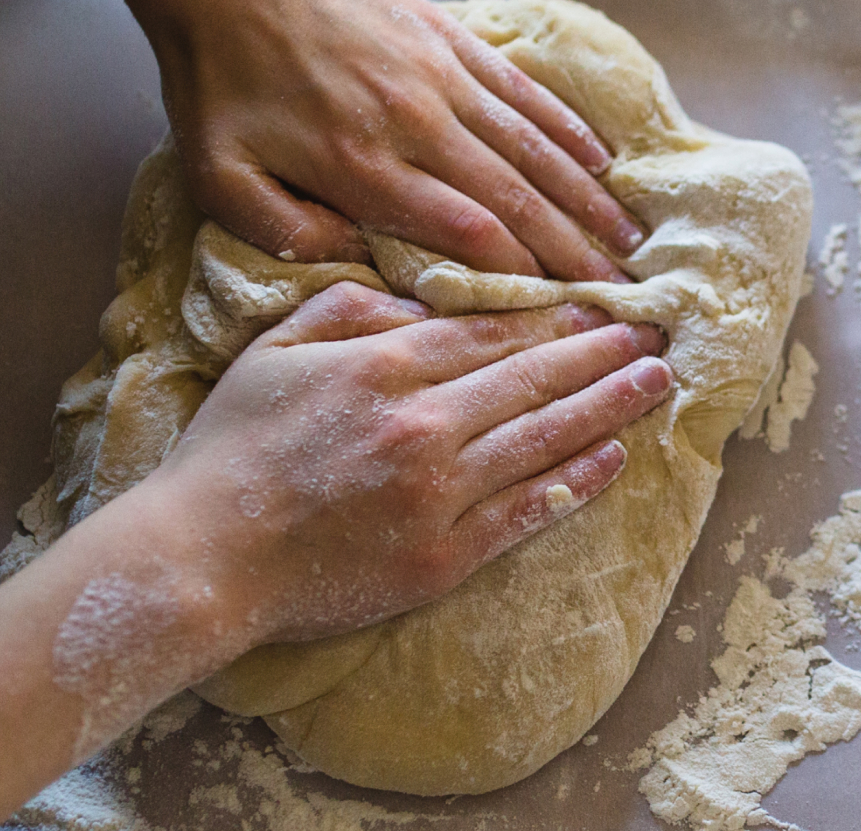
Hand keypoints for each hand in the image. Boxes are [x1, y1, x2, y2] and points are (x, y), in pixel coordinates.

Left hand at [95, 0, 646, 279]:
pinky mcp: (450, 40)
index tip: (561, 312)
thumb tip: (359, 263)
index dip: (523, 276)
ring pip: (534, 148)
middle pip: (516, 198)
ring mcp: (441, 77)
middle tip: (620, 293)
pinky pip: (524, 93)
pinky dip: (568, 131)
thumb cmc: (217, 83)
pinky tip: (602, 162)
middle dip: (574, 251)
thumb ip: (284, 233)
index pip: (468, 233)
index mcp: (362, 167)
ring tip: (628, 239)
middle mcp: (416, 123)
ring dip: (586, 197)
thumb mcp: (221, 177)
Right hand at [137, 283, 671, 645]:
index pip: (490, 332)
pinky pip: (527, 512)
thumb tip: (420, 304)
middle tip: (658, 332)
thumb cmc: (230, 449)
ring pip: (544, 439)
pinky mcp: (443, 557)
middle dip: (602, 352)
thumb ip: (348, 310)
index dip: (554, 317)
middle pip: (533, 378)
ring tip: (657, 382)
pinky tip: (616, 456)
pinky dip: (577, 482)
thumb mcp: (274, 349)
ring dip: (609, 407)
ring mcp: (438, 495)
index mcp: (383, 366)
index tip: (602, 305)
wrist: (202, 556)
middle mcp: (423, 425)